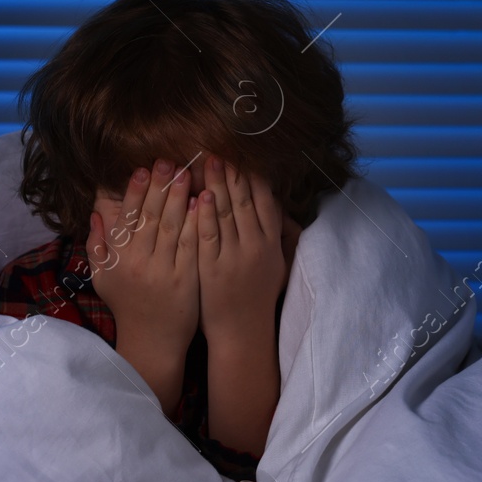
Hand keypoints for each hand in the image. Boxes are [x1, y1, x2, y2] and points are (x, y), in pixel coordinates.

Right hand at [87, 158, 201, 409]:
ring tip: (188, 173)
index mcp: (119, 257)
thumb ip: (97, 245)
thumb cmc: (127, 306)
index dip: (136, 191)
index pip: (128, 217)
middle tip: (170, 161)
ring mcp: (164, 269)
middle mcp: (140, 261)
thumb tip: (95, 213)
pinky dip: (196, 223)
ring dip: (179, 198)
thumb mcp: (103, 277)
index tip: (144, 168)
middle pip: (151, 216)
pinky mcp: (186, 278)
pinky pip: (191, 246)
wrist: (151, 341)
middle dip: (161, 186)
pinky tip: (201, 204)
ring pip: (172, 227)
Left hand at [196, 156, 285, 345]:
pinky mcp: (213, 270)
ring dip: (218, 185)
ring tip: (207, 161)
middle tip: (222, 149)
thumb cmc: (259, 297)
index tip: (244, 156)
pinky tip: (199, 197)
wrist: (243, 332)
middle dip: (233, 173)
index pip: (266, 202)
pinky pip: (208, 237)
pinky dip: (204, 215)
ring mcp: (234, 258)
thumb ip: (282, 236)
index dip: (255, 178)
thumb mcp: (279, 266)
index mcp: (272, 244)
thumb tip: (282, 209)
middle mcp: (257, 248)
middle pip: (245, 202)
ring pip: (226, 214)